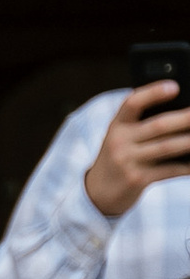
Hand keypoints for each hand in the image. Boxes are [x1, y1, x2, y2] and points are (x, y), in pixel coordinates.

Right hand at [85, 80, 189, 218]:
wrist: (98, 192)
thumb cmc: (119, 157)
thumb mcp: (122, 138)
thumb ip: (142, 125)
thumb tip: (181, 116)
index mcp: (117, 125)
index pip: (133, 103)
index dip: (154, 93)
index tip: (174, 86)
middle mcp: (120, 141)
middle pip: (158, 125)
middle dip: (184, 118)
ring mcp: (128, 162)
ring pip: (167, 147)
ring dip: (189, 141)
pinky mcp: (137, 180)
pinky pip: (168, 170)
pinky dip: (186, 166)